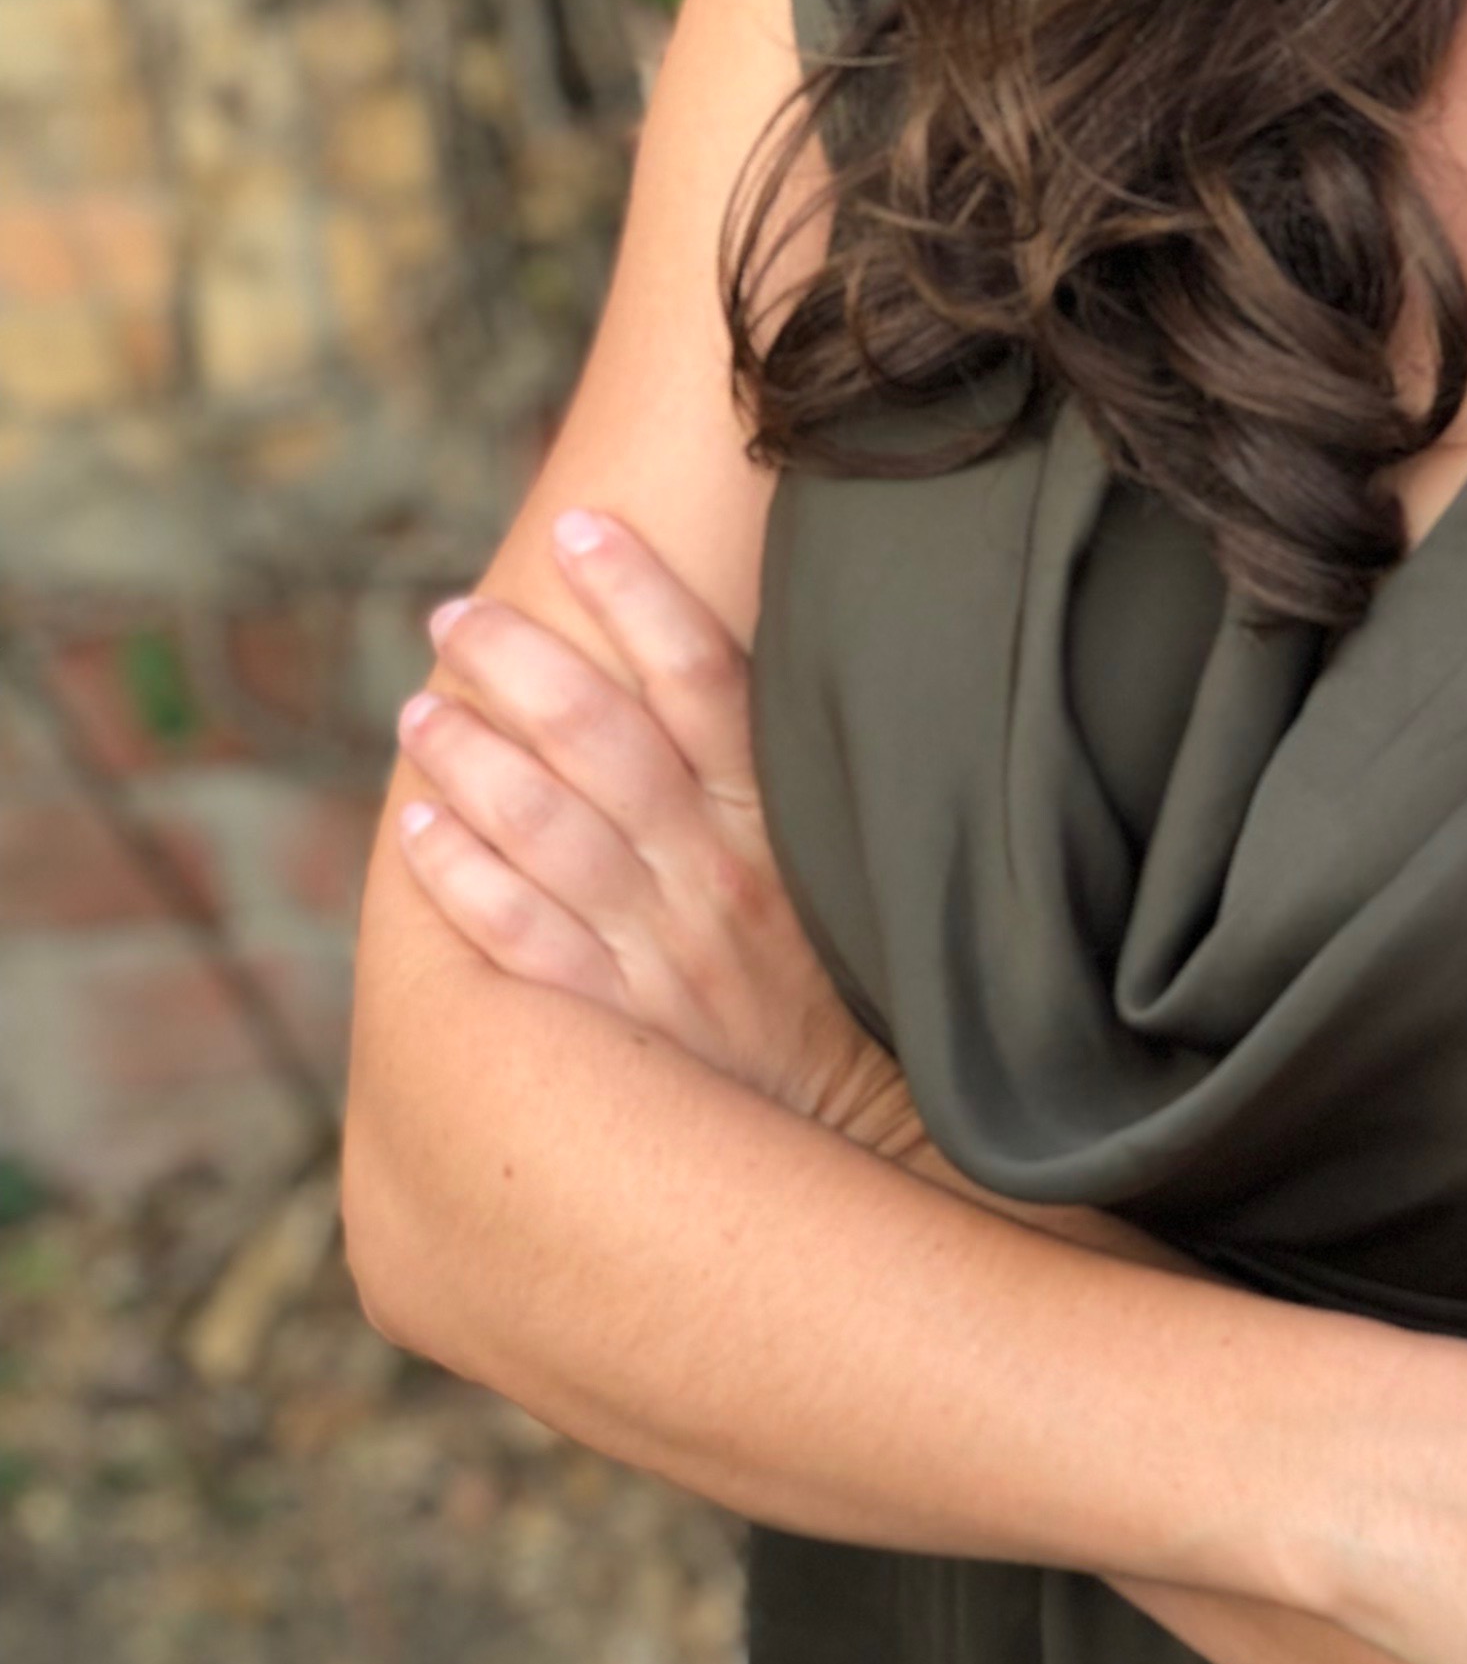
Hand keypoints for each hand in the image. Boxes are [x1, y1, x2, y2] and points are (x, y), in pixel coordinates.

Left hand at [394, 510, 887, 1142]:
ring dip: (472, 756)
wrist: (852, 1136)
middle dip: (521, 661)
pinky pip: (520, 937)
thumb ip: (773, 768)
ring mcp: (661, 949)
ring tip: (419, 707)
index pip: (708, 677)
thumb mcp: (833, 861)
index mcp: (776, 818)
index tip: (580, 526)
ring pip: (547, 826)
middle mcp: (715, 873)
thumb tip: (699, 653)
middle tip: (453, 614)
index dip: (642, 594)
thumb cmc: (832, 980)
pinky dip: (461, 875)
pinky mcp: (614, 1022)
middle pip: (604, 737)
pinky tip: (417, 824)